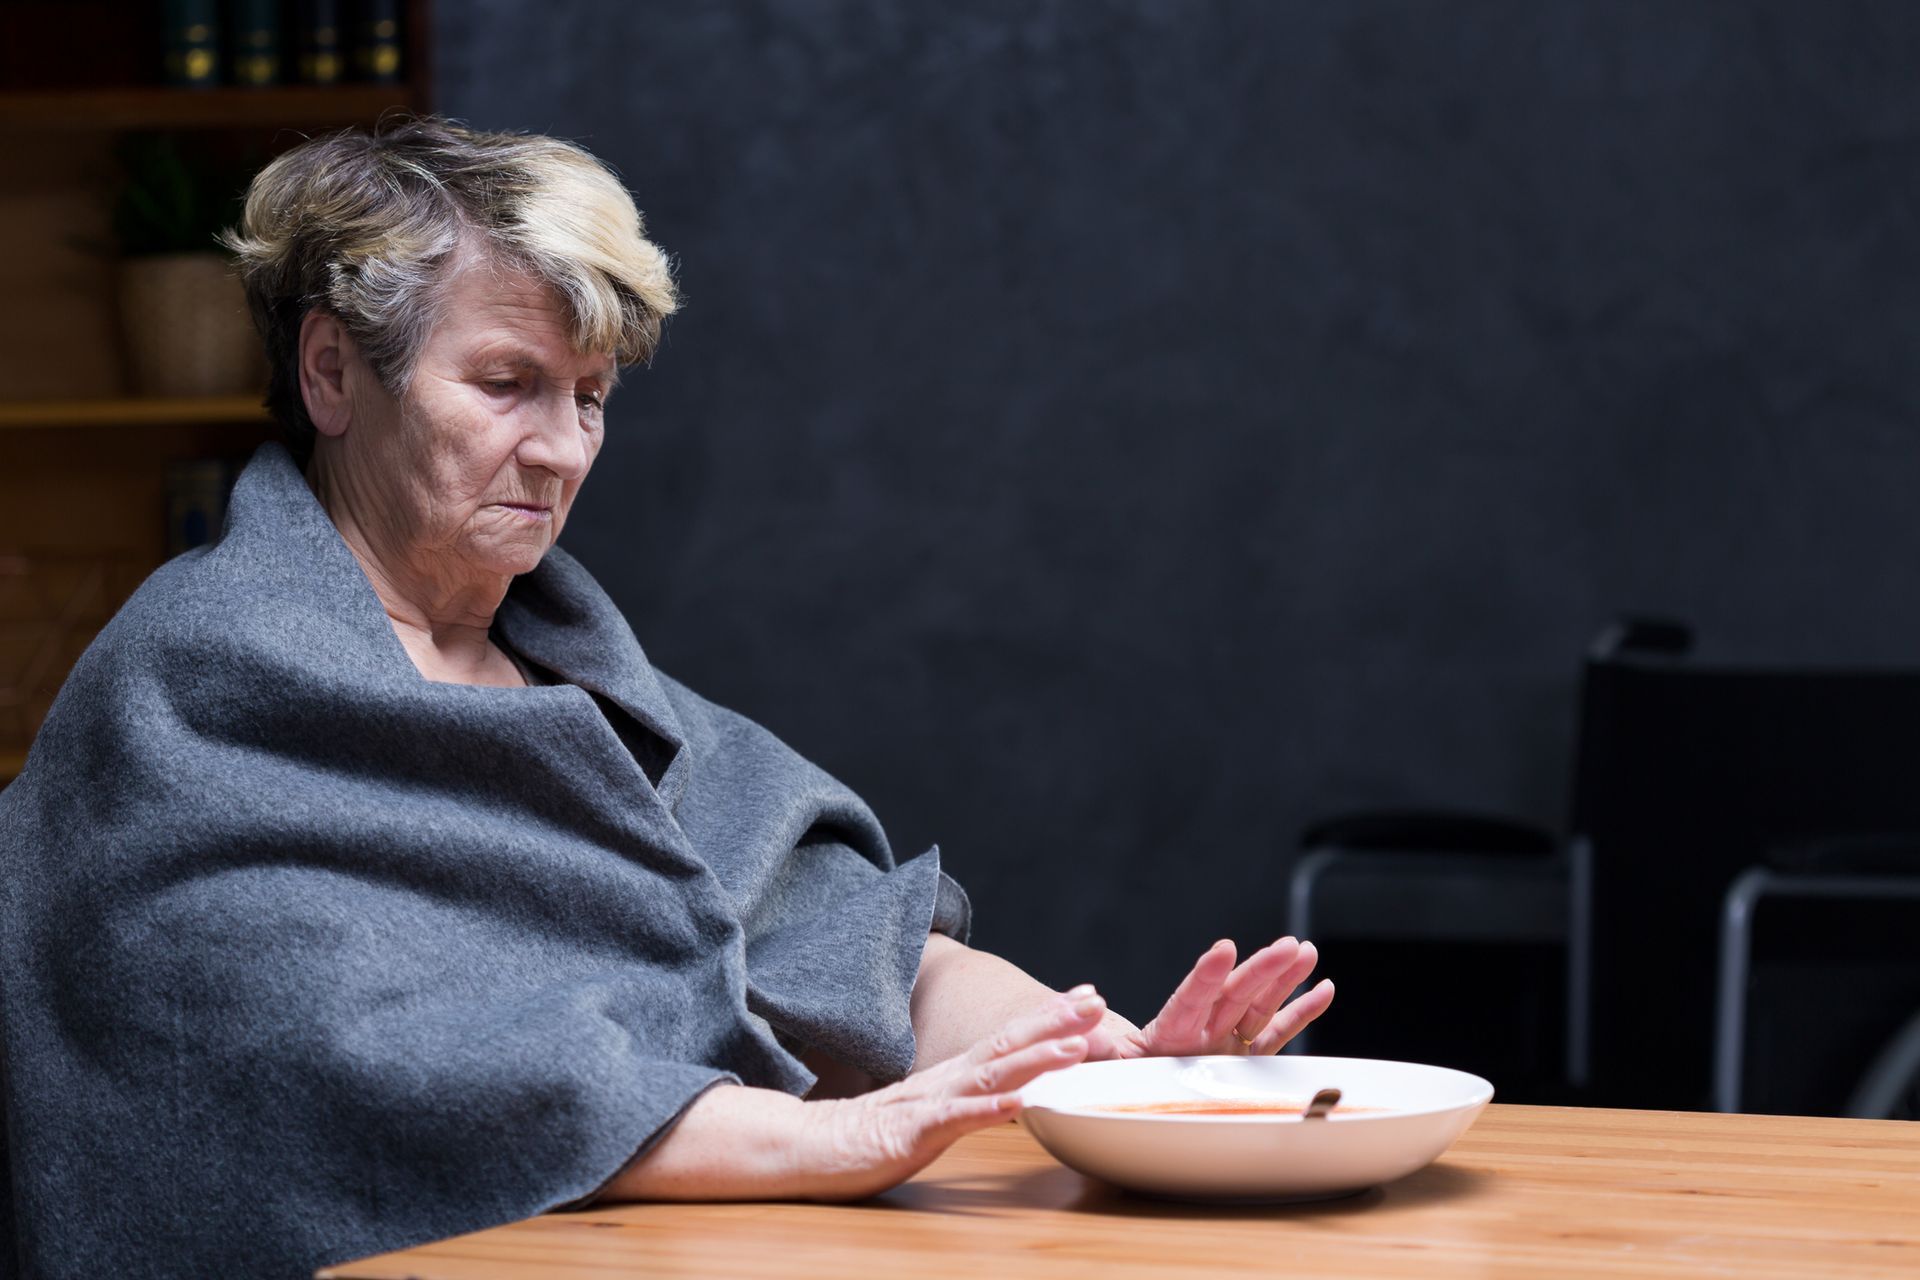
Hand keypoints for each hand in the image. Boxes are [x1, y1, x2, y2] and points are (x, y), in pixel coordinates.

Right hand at [796, 984, 1106, 1199]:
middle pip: (1006, 1044)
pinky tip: (1017, 1106)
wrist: (814, 1147)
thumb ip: (970, 1094)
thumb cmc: (875, 1132)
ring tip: (1073, 1049)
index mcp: (955, 1075)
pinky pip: (953, 1121)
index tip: (1088, 995)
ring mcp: (931, 1104)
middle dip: (1054, 1022)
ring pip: (989, 1077)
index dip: (1049, 1017)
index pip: (1008, 1037)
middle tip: (1096, 1001)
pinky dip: (986, 1112)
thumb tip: (1013, 1088)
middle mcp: (948, 1080)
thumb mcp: (934, 1108)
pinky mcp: (912, 1134)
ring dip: (1033, 1061)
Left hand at [1100, 937, 1332, 1058]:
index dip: (1205, 977)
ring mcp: (1226, 1041)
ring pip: (1259, 1006)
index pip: (1189, 999)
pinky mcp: (1244, 1058)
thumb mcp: (1102, 1064)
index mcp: (1167, 1031)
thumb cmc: (1116, 1076)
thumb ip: (1095, 1049)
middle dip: (1260, 970)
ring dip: (1284, 978)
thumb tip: (1078, 1033)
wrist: (1132, 1090)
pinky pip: (1277, 1034)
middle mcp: (1202, 1030)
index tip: (1222, 949)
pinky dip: (1300, 1012)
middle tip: (1286, 944)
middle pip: (1233, 996)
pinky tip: (1323, 989)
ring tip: (1305, 949)